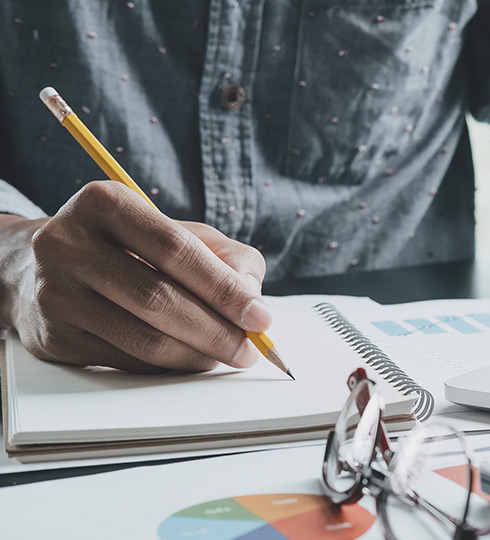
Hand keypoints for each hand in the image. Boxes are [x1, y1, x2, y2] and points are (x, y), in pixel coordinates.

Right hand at [0, 181, 269, 372]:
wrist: (37, 266)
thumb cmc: (126, 246)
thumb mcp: (173, 230)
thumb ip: (224, 254)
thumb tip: (251, 295)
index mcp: (104, 203)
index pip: (174, 249)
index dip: (223, 287)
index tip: (260, 315)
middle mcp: (69, 244)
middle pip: (158, 298)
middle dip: (216, 330)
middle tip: (249, 348)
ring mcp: (55, 292)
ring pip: (142, 338)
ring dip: (196, 355)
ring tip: (226, 355)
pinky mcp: (53, 336)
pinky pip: (125, 361)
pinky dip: (168, 365)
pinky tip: (189, 358)